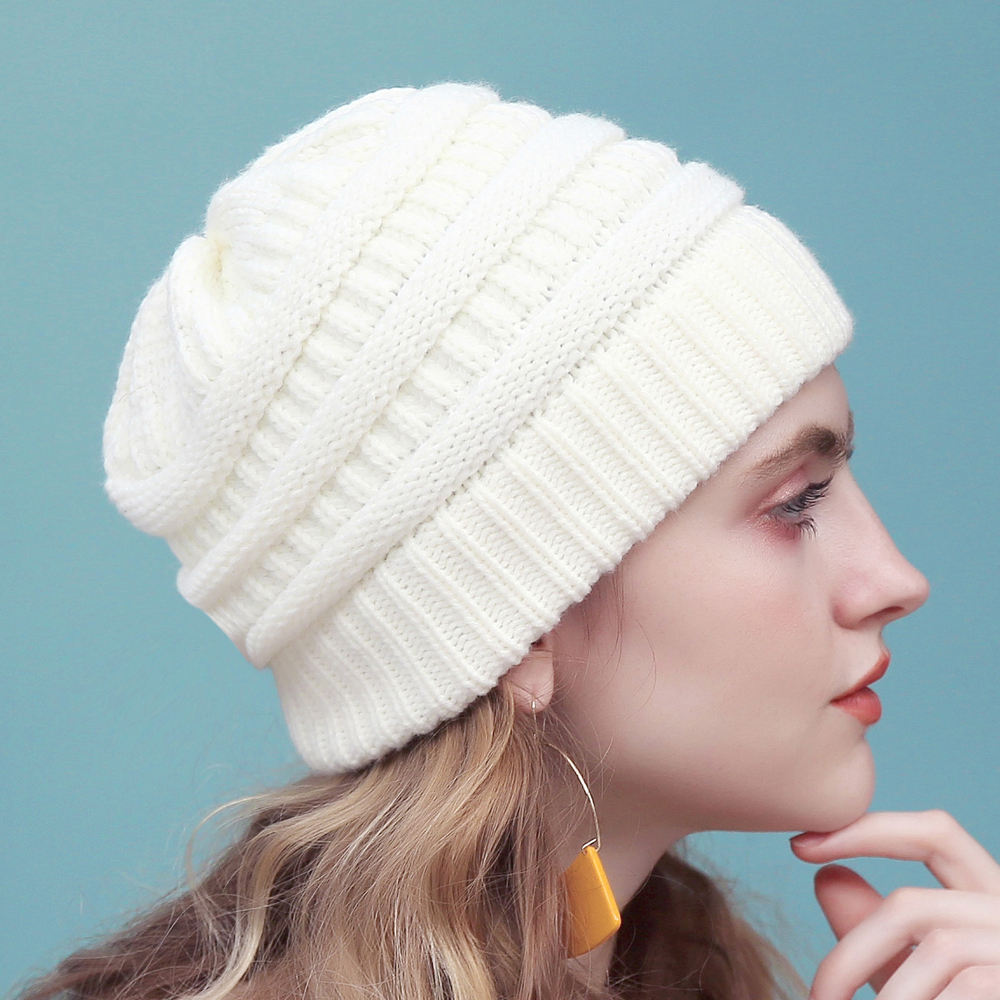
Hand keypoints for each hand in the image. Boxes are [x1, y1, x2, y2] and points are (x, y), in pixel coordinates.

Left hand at [790, 811, 999, 998]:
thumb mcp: (916, 972)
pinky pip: (966, 989)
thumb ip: (876, 926)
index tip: (798, 846)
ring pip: (936, 952)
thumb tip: (826, 876)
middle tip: (819, 996)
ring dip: (888, 997)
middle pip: (914, 905)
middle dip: (853, 952)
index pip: (935, 833)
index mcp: (989, 895)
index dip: (868, 829)